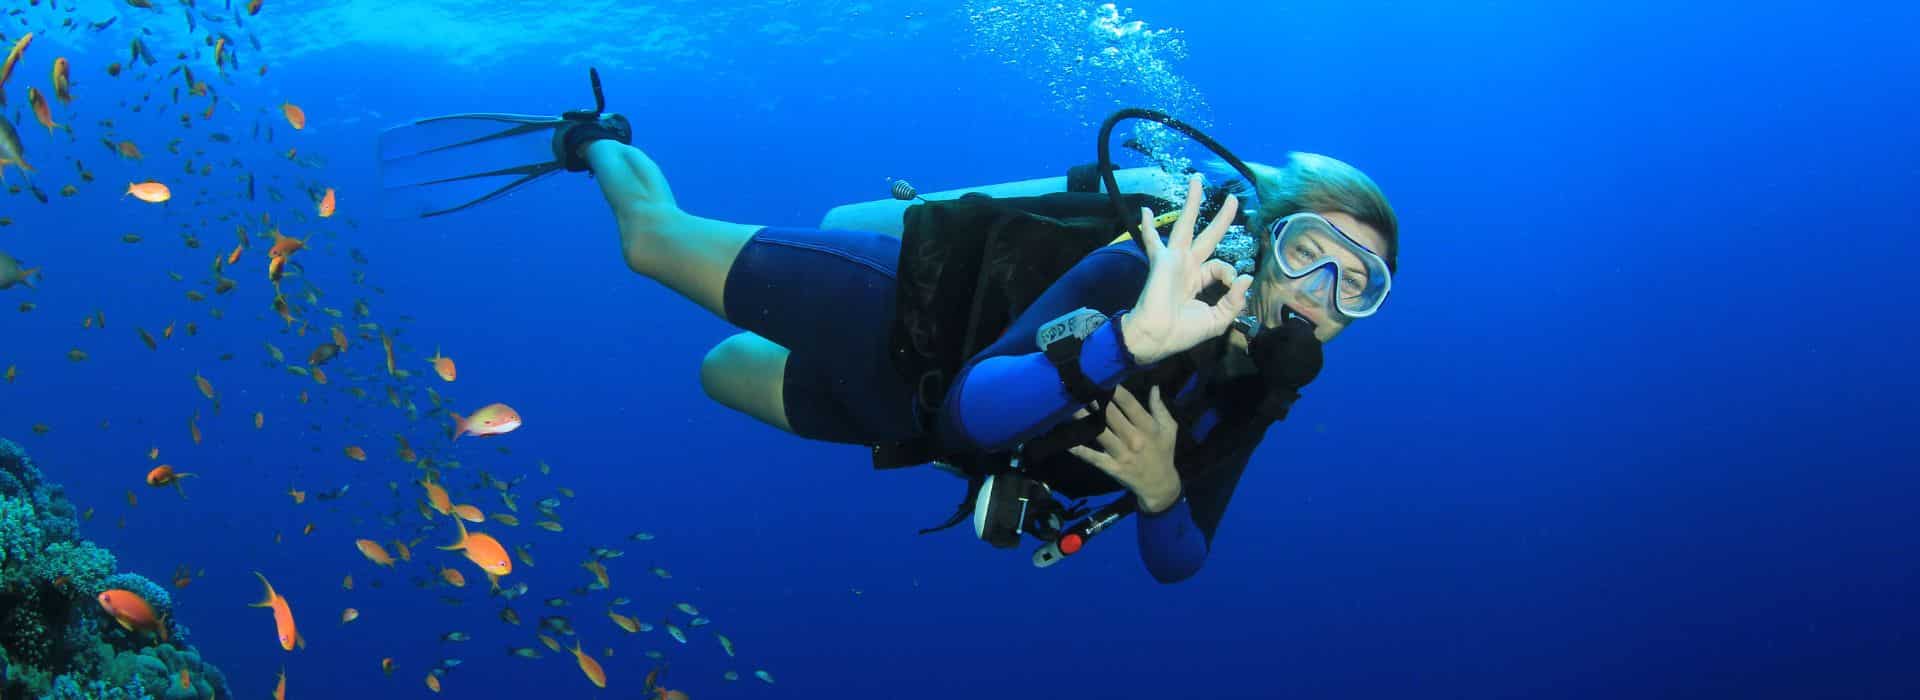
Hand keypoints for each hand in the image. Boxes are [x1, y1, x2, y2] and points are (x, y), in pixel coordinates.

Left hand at [1067, 385, 1181, 512]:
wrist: (1160, 486)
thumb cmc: (1164, 453)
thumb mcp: (1169, 429)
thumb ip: (1160, 408)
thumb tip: (1154, 386)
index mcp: (1148, 427)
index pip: (1130, 404)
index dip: (1115, 390)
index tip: (1102, 377)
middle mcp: (1134, 439)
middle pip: (1111, 415)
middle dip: (1095, 400)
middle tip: (1080, 386)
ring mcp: (1121, 454)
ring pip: (1099, 432)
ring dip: (1084, 418)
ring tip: (1070, 404)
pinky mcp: (1111, 467)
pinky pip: (1093, 457)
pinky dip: (1079, 449)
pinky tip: (1066, 440)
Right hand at [1119, 174, 1252, 365]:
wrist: (1157, 338)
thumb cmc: (1183, 332)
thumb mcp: (1218, 319)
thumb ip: (1234, 300)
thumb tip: (1246, 276)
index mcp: (1199, 280)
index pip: (1221, 267)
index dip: (1231, 275)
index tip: (1233, 286)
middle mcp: (1187, 267)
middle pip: (1208, 235)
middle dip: (1221, 217)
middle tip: (1233, 198)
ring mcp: (1174, 261)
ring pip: (1185, 226)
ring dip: (1192, 203)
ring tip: (1197, 181)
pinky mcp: (1163, 261)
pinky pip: (1153, 240)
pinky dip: (1147, 227)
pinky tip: (1143, 210)